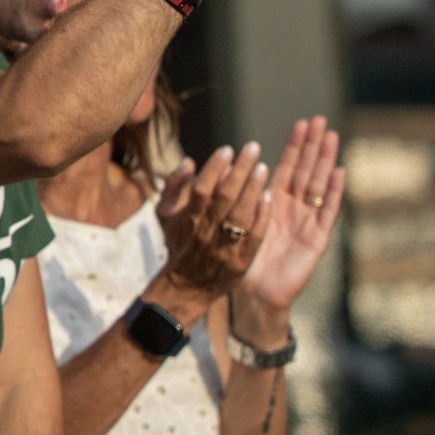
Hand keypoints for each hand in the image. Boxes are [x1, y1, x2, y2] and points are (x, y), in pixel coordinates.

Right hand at [154, 141, 271, 302]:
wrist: (187, 286)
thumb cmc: (178, 244)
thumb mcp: (165, 215)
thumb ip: (173, 186)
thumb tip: (188, 161)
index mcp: (188, 218)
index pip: (202, 188)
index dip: (214, 168)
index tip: (227, 149)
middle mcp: (206, 231)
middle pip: (225, 197)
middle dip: (240, 170)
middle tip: (253, 148)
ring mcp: (225, 247)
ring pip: (241, 214)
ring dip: (253, 189)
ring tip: (263, 167)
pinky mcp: (241, 260)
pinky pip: (255, 235)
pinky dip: (262, 216)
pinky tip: (269, 197)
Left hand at [235, 115, 341, 319]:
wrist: (254, 291)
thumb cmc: (242, 257)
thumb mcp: (235, 221)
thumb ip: (234, 195)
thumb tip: (225, 164)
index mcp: (274, 201)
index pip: (288, 166)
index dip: (295, 146)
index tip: (302, 123)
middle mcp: (294, 208)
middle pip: (307, 170)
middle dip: (313, 146)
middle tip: (321, 120)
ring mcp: (308, 221)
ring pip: (319, 185)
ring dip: (325, 161)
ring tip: (332, 137)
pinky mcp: (317, 239)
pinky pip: (327, 212)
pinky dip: (333, 192)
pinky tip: (339, 173)